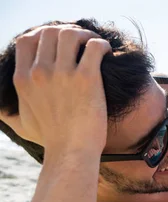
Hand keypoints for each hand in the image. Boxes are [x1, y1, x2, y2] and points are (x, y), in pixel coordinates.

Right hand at [13, 25, 111, 155]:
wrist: (71, 152)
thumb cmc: (51, 140)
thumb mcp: (22, 121)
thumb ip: (9, 112)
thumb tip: (1, 112)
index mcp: (23, 78)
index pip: (27, 39)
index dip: (44, 35)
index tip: (59, 43)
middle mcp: (40, 72)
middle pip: (51, 32)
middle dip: (68, 33)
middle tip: (83, 43)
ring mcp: (63, 74)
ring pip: (71, 34)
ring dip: (86, 35)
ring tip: (96, 45)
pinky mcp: (87, 79)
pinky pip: (94, 47)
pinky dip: (102, 45)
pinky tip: (107, 53)